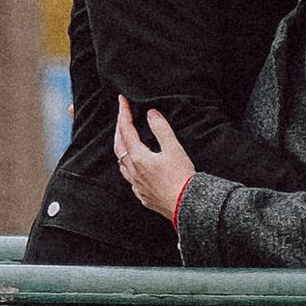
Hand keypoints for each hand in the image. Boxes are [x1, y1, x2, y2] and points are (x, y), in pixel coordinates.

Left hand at [114, 96, 195, 224]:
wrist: (187, 205)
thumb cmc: (182, 177)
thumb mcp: (174, 149)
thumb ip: (161, 129)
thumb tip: (151, 114)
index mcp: (139, 158)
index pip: (126, 130)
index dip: (123, 114)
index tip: (121, 100)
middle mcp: (133, 172)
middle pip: (119, 146)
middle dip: (118, 129)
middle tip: (122, 116)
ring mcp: (137, 185)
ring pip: (121, 164)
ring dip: (121, 148)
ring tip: (124, 140)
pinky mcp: (143, 196)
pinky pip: (130, 179)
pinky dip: (128, 167)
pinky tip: (135, 168)